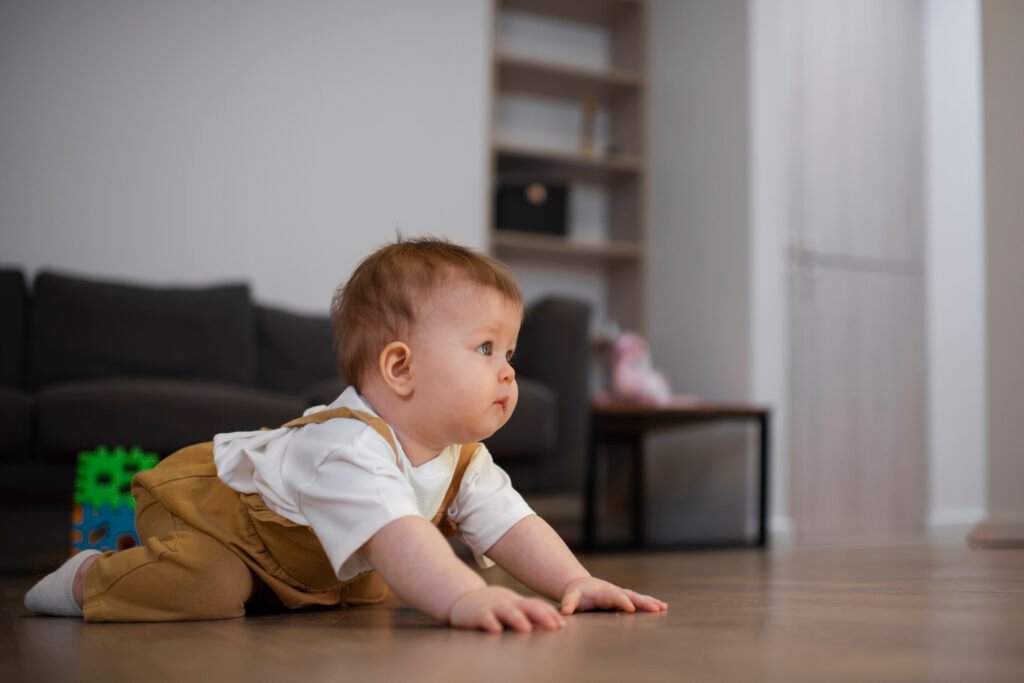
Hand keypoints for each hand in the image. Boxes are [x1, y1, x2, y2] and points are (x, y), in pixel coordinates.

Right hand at [448, 586, 565, 633]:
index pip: (536, 606)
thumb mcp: (512, 607)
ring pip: (507, 612)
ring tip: (527, 629)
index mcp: (517, 603)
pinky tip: (496, 630)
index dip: (549, 614)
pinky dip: (491, 624)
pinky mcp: (477, 614)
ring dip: (518, 620)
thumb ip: (529, 614)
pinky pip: (485, 618)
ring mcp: (492, 608)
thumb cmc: (493, 607)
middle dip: (542, 616)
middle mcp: (507, 604)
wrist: (463, 599)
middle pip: (527, 607)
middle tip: (554, 626)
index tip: (562, 624)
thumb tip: (554, 625)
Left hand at [559, 576, 667, 614]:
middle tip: (655, 608)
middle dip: (642, 602)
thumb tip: (565, 612)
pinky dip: (650, 602)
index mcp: (602, 593)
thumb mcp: (570, 598)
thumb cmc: (576, 594)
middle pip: (630, 595)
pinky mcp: (625, 597)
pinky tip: (662, 607)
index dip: (622, 601)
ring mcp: (621, 594)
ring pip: (637, 596)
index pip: (614, 597)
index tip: (631, 608)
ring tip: (663, 608)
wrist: (580, 585)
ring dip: (649, 602)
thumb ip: (568, 603)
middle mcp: (614, 591)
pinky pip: (639, 599)